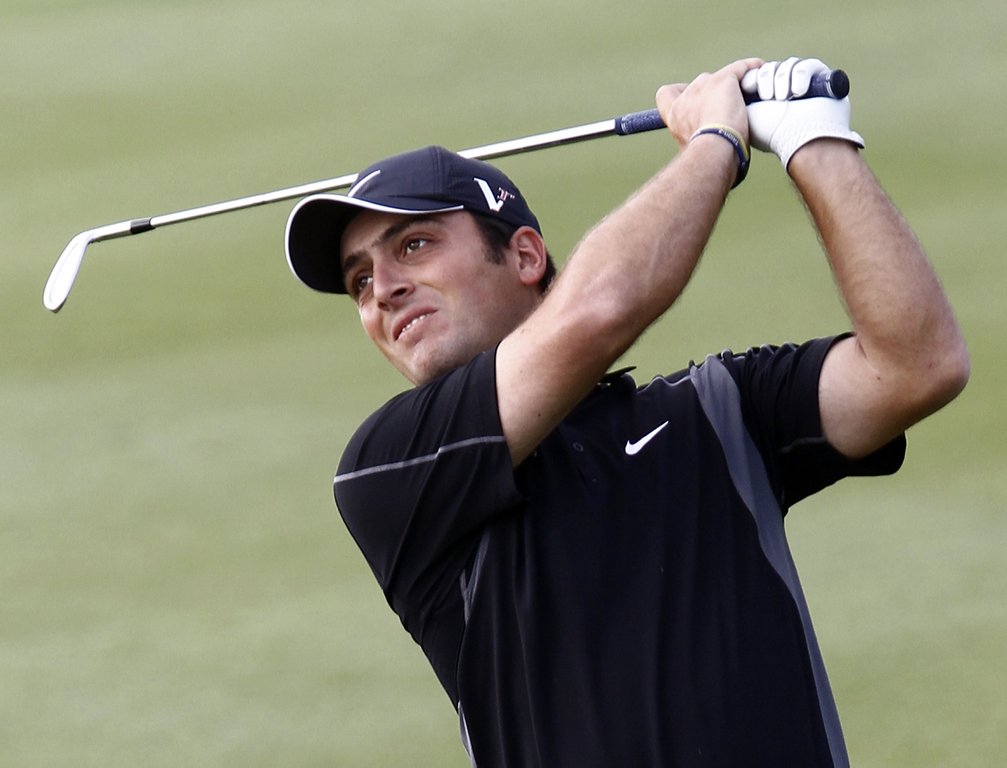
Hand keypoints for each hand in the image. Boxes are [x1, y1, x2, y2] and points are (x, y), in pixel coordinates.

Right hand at [656, 58, 762, 147]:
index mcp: (675, 116)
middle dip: (713, 94)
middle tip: (728, 109)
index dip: (679, 94)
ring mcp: (705, 86)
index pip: (666, 95)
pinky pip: (741, 68)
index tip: (692, 101)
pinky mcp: (724, 80)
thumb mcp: (695, 150)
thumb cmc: (706, 157)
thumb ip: (700, 140)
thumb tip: (710, 152)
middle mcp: (686, 97)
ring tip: (747, 97)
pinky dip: (751, 68)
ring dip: (732, 86)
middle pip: (699, 85)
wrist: (714, 149)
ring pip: (721, 79)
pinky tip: (760, 68)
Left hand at [744, 57, 864, 169]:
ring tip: (783, 97)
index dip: (756, 76)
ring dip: (782, 78)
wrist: (798, 139)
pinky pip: (809, 65)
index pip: (760, 73)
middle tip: (768, 96)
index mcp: (767, 100)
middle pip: (774, 67)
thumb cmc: (770, 130)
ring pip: (790, 64)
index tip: (751, 87)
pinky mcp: (823, 82)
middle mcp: (787, 93)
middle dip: (767, 77)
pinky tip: (799, 92)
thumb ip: (740, 93)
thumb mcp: (746, 111)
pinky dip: (801, 75)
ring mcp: (806, 87)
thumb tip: (744, 76)